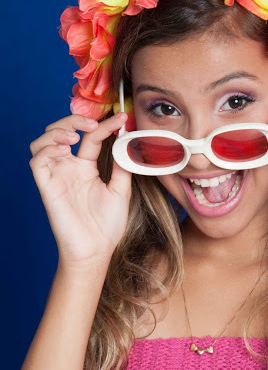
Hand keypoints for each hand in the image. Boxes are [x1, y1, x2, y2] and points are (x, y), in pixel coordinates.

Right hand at [29, 112, 130, 265]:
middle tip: (91, 124)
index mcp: (86, 168)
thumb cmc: (107, 225)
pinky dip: (47, 150)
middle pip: (61, 131)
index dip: (104, 124)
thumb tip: (127, 142)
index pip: (90, 137)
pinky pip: (37, 161)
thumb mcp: (120, 190)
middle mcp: (69, 168)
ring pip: (43, 142)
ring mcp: (57, 176)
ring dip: (56, 132)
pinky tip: (65, 152)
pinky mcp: (47, 187)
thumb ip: (121, 166)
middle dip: (73, 120)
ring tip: (74, 139)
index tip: (121, 119)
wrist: (97, 250)